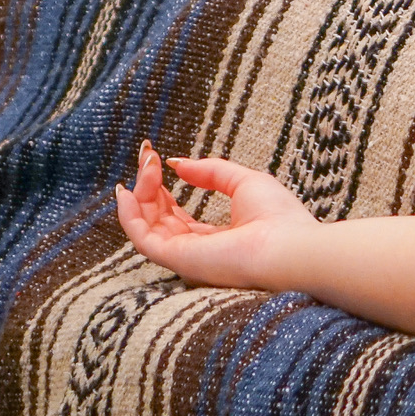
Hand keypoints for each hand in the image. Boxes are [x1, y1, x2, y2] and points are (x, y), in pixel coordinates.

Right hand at [115, 140, 317, 290]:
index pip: (178, 216)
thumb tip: (176, 164)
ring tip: (146, 165)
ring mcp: (185, 257)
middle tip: (147, 156)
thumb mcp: (243, 182)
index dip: (163, 189)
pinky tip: (125, 191)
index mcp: (216, 237)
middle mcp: (197, 250)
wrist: (289, 246)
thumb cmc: (278, 218)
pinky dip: (129, 216)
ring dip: (140, 193)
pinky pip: (142, 239)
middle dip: (148, 187)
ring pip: (147, 226)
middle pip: (159, 219)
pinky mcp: (178, 259)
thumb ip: (210, 172)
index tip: (157, 161)